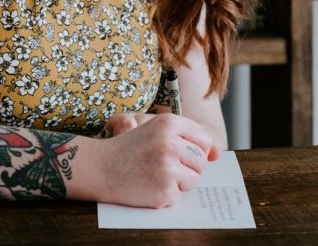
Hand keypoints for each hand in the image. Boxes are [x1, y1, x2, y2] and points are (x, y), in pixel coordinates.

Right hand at [90, 113, 219, 207]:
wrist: (101, 167)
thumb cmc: (129, 147)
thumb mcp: (157, 131)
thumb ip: (188, 138)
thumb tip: (217, 155)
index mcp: (169, 122)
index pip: (204, 139)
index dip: (194, 149)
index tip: (178, 152)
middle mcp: (170, 142)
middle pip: (201, 161)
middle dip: (187, 166)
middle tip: (161, 164)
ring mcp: (168, 166)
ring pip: (194, 179)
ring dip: (179, 182)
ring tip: (155, 174)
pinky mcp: (165, 188)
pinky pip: (180, 195)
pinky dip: (167, 194)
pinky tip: (149, 184)